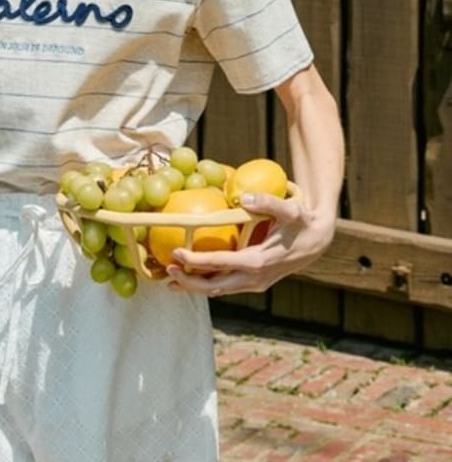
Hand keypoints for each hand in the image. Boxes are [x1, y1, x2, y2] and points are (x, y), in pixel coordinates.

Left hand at [165, 191, 335, 297]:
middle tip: (167, 272)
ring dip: (195, 287)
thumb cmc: (302, 221)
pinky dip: (208, 283)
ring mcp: (255, 283)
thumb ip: (268, 203)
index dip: (196, 261)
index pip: (220, 264)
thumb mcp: (290, 209)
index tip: (176, 253)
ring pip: (220, 290)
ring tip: (171, 281)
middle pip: (215, 286)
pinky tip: (192, 277)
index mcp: (259, 262)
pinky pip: (227, 286)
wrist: (319, 239)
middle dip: (189, 282)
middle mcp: (255, 278)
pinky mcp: (255, 282)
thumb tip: (243, 196)